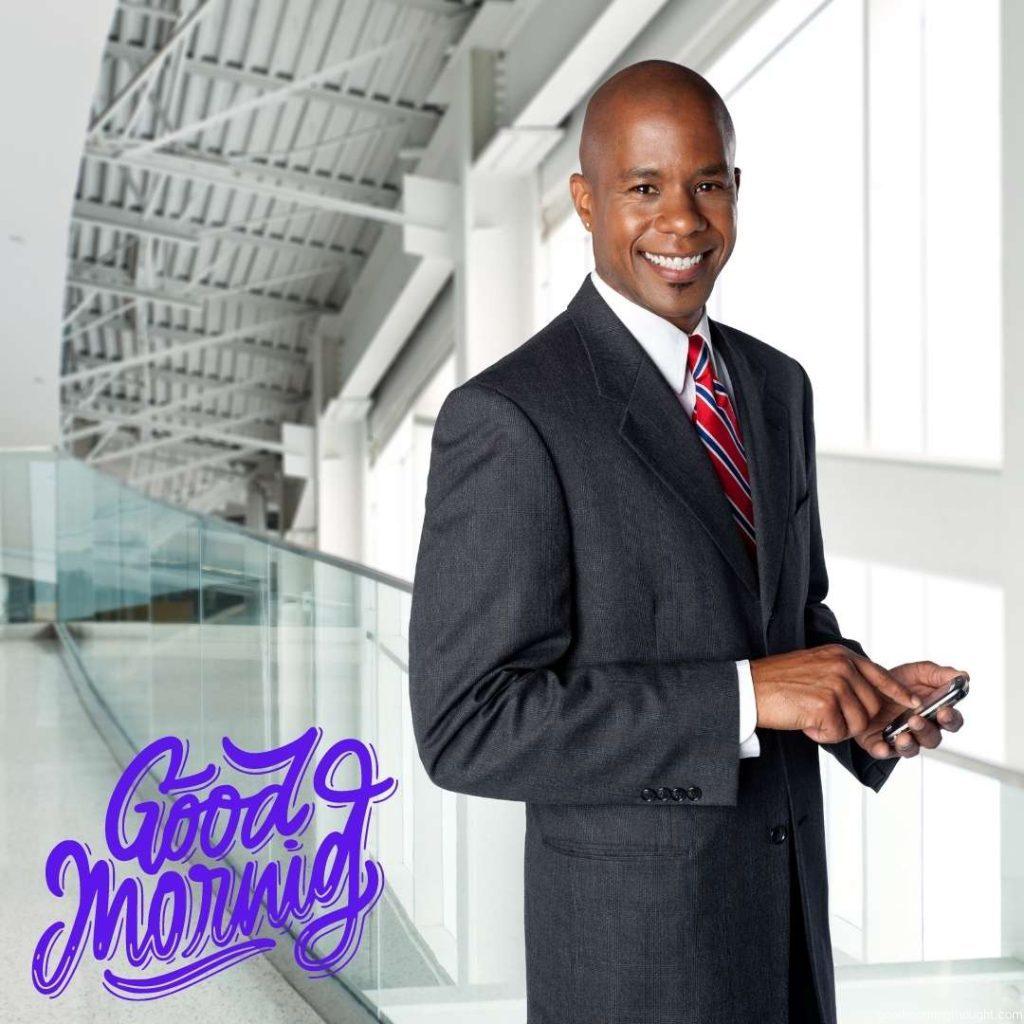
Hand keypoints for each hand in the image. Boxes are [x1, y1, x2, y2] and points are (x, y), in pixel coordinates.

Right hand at [750, 644, 920, 740]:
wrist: (749, 689)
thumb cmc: (777, 682)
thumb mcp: (814, 666)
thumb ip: (842, 674)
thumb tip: (866, 694)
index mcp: (840, 655)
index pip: (880, 675)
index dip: (897, 693)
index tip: (913, 704)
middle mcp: (841, 666)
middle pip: (872, 706)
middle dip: (854, 720)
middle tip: (825, 718)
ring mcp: (834, 684)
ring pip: (858, 722)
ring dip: (837, 729)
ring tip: (811, 718)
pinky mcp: (825, 704)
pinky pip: (839, 732)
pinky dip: (822, 735)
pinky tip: (805, 723)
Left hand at [853, 661, 967, 760]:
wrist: (865, 683)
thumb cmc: (898, 682)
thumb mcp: (918, 672)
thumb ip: (939, 674)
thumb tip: (963, 676)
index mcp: (935, 713)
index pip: (951, 721)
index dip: (950, 719)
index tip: (944, 712)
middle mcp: (921, 730)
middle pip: (932, 738)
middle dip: (926, 730)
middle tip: (917, 720)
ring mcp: (901, 738)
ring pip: (911, 748)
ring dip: (909, 744)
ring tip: (903, 736)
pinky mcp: (879, 743)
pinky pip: (883, 751)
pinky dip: (883, 751)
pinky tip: (882, 747)